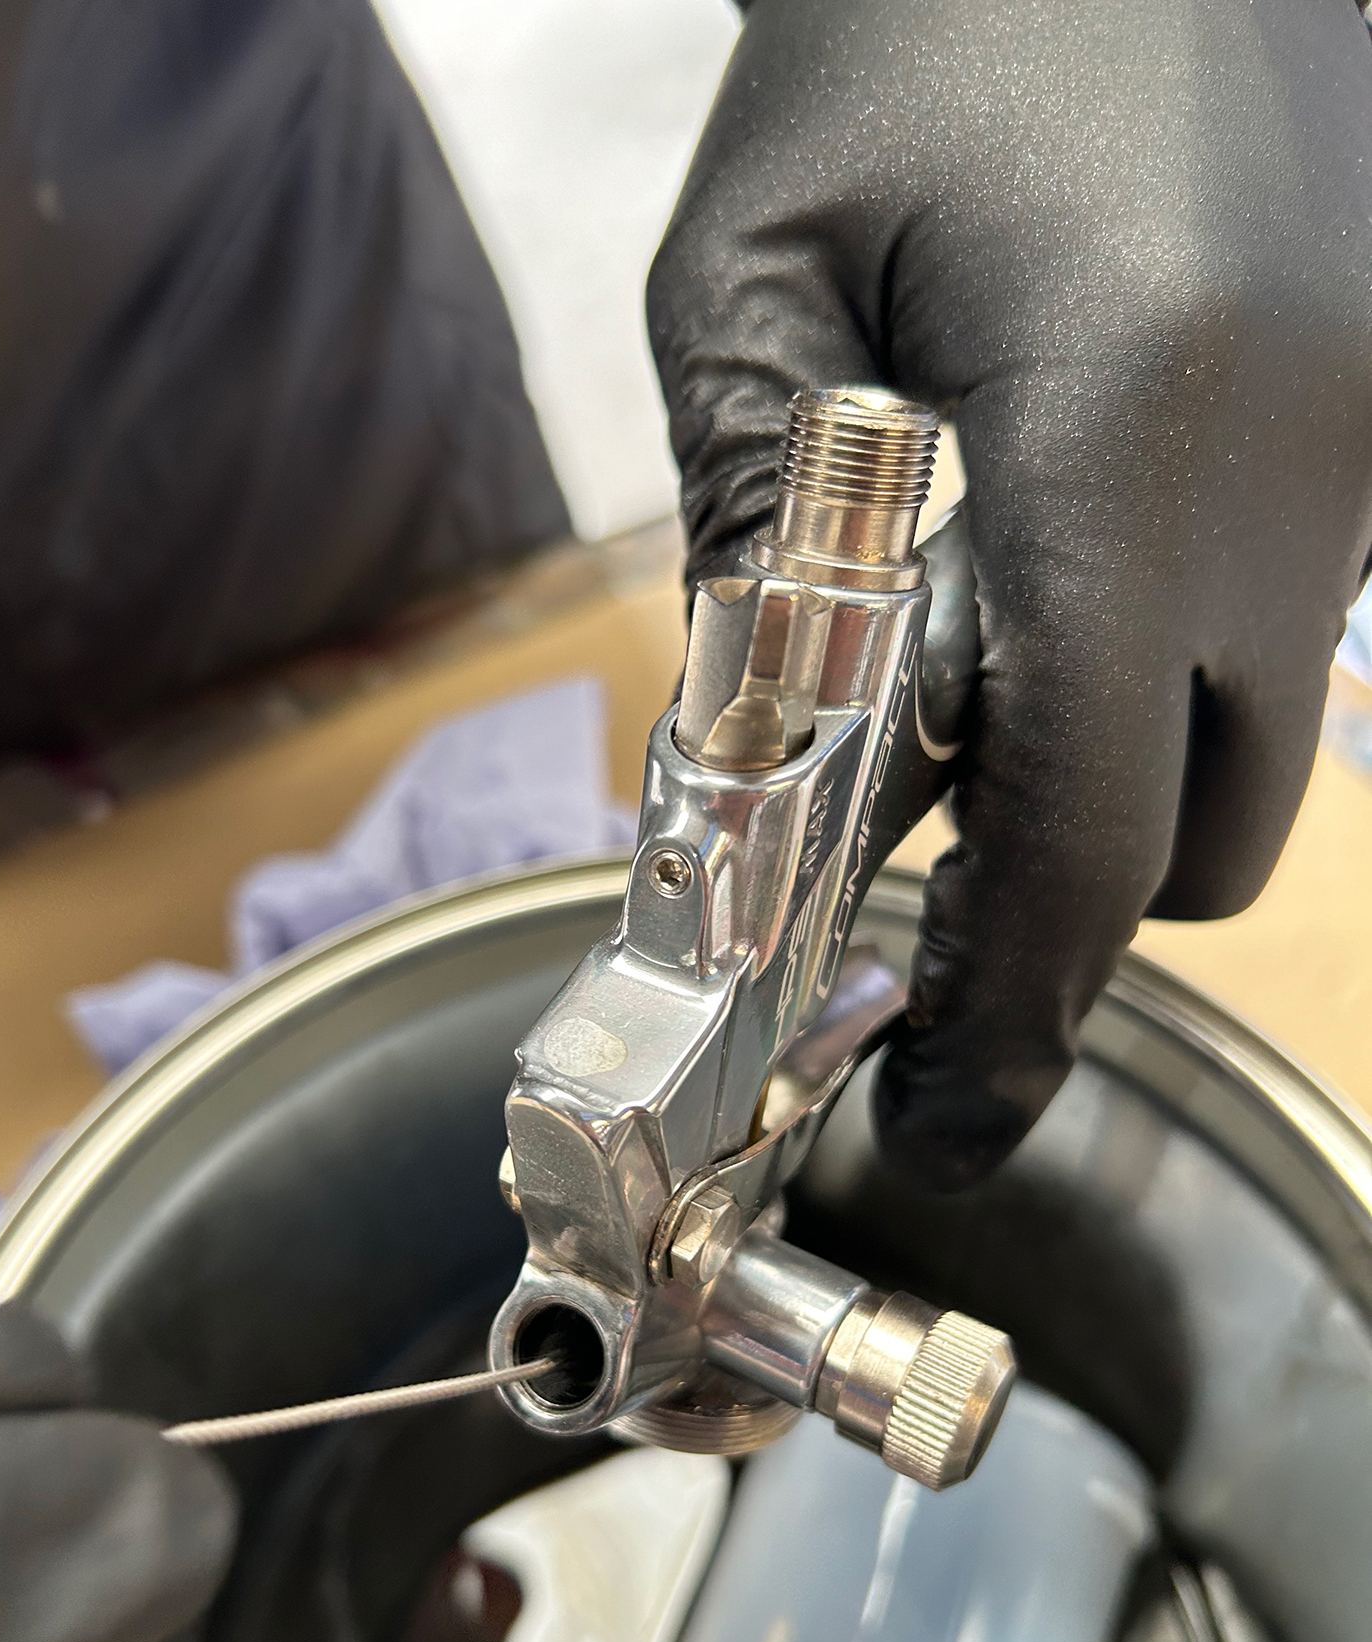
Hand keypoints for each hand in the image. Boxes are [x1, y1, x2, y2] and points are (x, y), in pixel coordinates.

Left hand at [649, 0, 1371, 1189]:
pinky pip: (1281, 635)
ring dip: (1124, 784)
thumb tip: (752, 735)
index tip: (947, 1115)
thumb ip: (748, 526)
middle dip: (1063, 904)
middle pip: (1200, 849)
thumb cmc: (914, 15)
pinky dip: (1171, 669)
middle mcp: (1294, 477)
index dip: (1013, 1011)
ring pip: (1258, 752)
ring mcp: (1370, 456)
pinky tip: (1064, 569)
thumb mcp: (754, 264)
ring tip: (979, 684)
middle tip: (918, 859)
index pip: (1089, 832)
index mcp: (1125, 437)